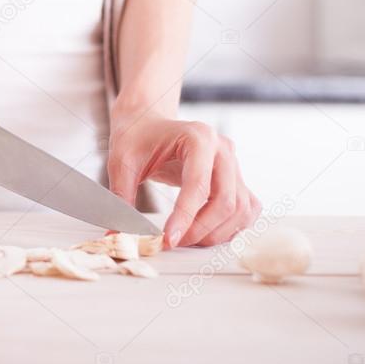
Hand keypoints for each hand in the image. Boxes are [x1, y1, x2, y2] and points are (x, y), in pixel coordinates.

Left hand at [107, 112, 260, 248]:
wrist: (147, 122)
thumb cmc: (136, 137)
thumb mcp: (121, 163)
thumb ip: (121, 197)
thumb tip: (118, 234)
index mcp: (198, 138)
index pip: (199, 185)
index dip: (186, 217)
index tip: (168, 240)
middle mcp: (223, 149)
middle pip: (226, 201)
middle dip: (200, 230)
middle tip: (172, 242)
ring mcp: (233, 163)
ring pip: (240, 209)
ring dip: (216, 233)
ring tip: (185, 239)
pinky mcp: (236, 178)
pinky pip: (246, 208)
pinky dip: (231, 227)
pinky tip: (206, 233)